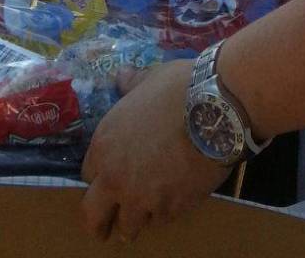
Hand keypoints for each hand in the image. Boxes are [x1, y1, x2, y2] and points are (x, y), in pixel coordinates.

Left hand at [80, 60, 230, 242]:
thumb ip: (131, 84)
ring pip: (128, 227)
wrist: (216, 109)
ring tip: (147, 213)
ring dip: (136, 220)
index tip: (110, 178)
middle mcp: (116, 178)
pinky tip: (176, 197)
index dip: (100, 177)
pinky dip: (165, 212)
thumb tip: (121, 76)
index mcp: (104, 146)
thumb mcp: (149, 78)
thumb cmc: (179, 88)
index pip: (88, 176)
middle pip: (94, 217)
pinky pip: (161, 220)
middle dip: (101, 223)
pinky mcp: (170, 209)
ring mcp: (142, 198)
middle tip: (108, 228)